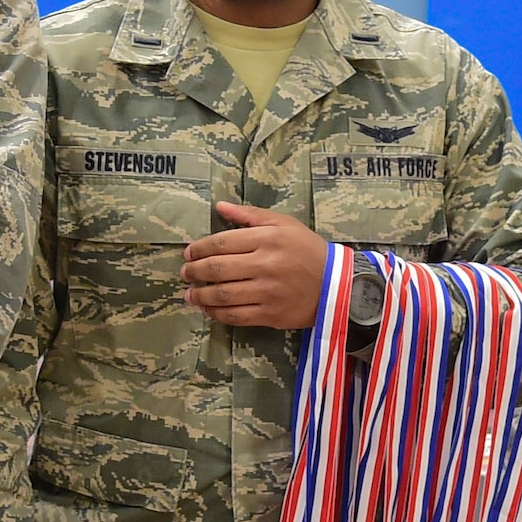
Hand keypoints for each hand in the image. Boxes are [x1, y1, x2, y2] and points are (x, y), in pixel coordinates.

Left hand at [179, 202, 326, 329]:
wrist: (337, 284)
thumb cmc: (307, 250)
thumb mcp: (284, 224)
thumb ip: (250, 215)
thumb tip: (220, 206)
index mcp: (267, 239)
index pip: (222, 242)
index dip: (199, 248)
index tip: (188, 252)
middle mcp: (265, 265)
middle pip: (217, 269)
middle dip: (194, 271)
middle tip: (185, 273)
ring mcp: (267, 292)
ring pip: (222, 295)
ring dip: (200, 296)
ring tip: (190, 294)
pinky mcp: (270, 314)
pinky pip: (236, 316)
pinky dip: (217, 314)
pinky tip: (209, 310)